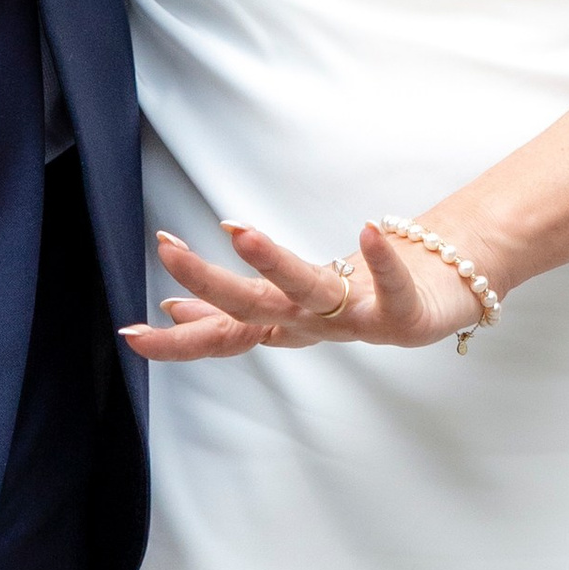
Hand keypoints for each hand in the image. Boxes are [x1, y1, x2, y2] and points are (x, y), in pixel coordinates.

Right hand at [123, 218, 483, 359]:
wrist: (438, 297)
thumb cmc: (360, 297)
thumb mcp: (290, 303)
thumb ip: (235, 309)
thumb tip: (178, 306)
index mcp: (284, 321)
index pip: (222, 333)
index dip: (178, 340)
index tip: (130, 333)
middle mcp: (313, 323)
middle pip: (254, 306)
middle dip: (208, 280)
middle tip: (166, 250)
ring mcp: (356, 319)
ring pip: (309, 291)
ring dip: (275, 263)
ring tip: (241, 231)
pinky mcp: (403, 313)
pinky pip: (391, 286)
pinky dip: (379, 260)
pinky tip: (366, 229)